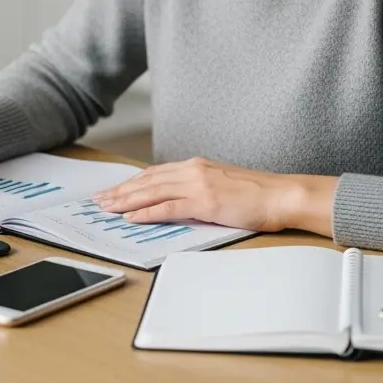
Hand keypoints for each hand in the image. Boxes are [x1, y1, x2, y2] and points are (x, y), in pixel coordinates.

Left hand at [93, 157, 337, 234]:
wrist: (283, 195)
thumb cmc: (259, 194)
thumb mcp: (223, 185)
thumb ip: (199, 189)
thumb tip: (180, 202)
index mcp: (197, 165)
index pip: (155, 173)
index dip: (132, 182)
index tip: (114, 190)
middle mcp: (193, 170)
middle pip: (147, 180)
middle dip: (120, 191)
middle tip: (99, 200)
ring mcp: (198, 184)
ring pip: (151, 191)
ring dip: (125, 201)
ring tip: (107, 208)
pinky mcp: (205, 201)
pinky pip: (168, 207)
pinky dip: (146, 212)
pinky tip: (131, 217)